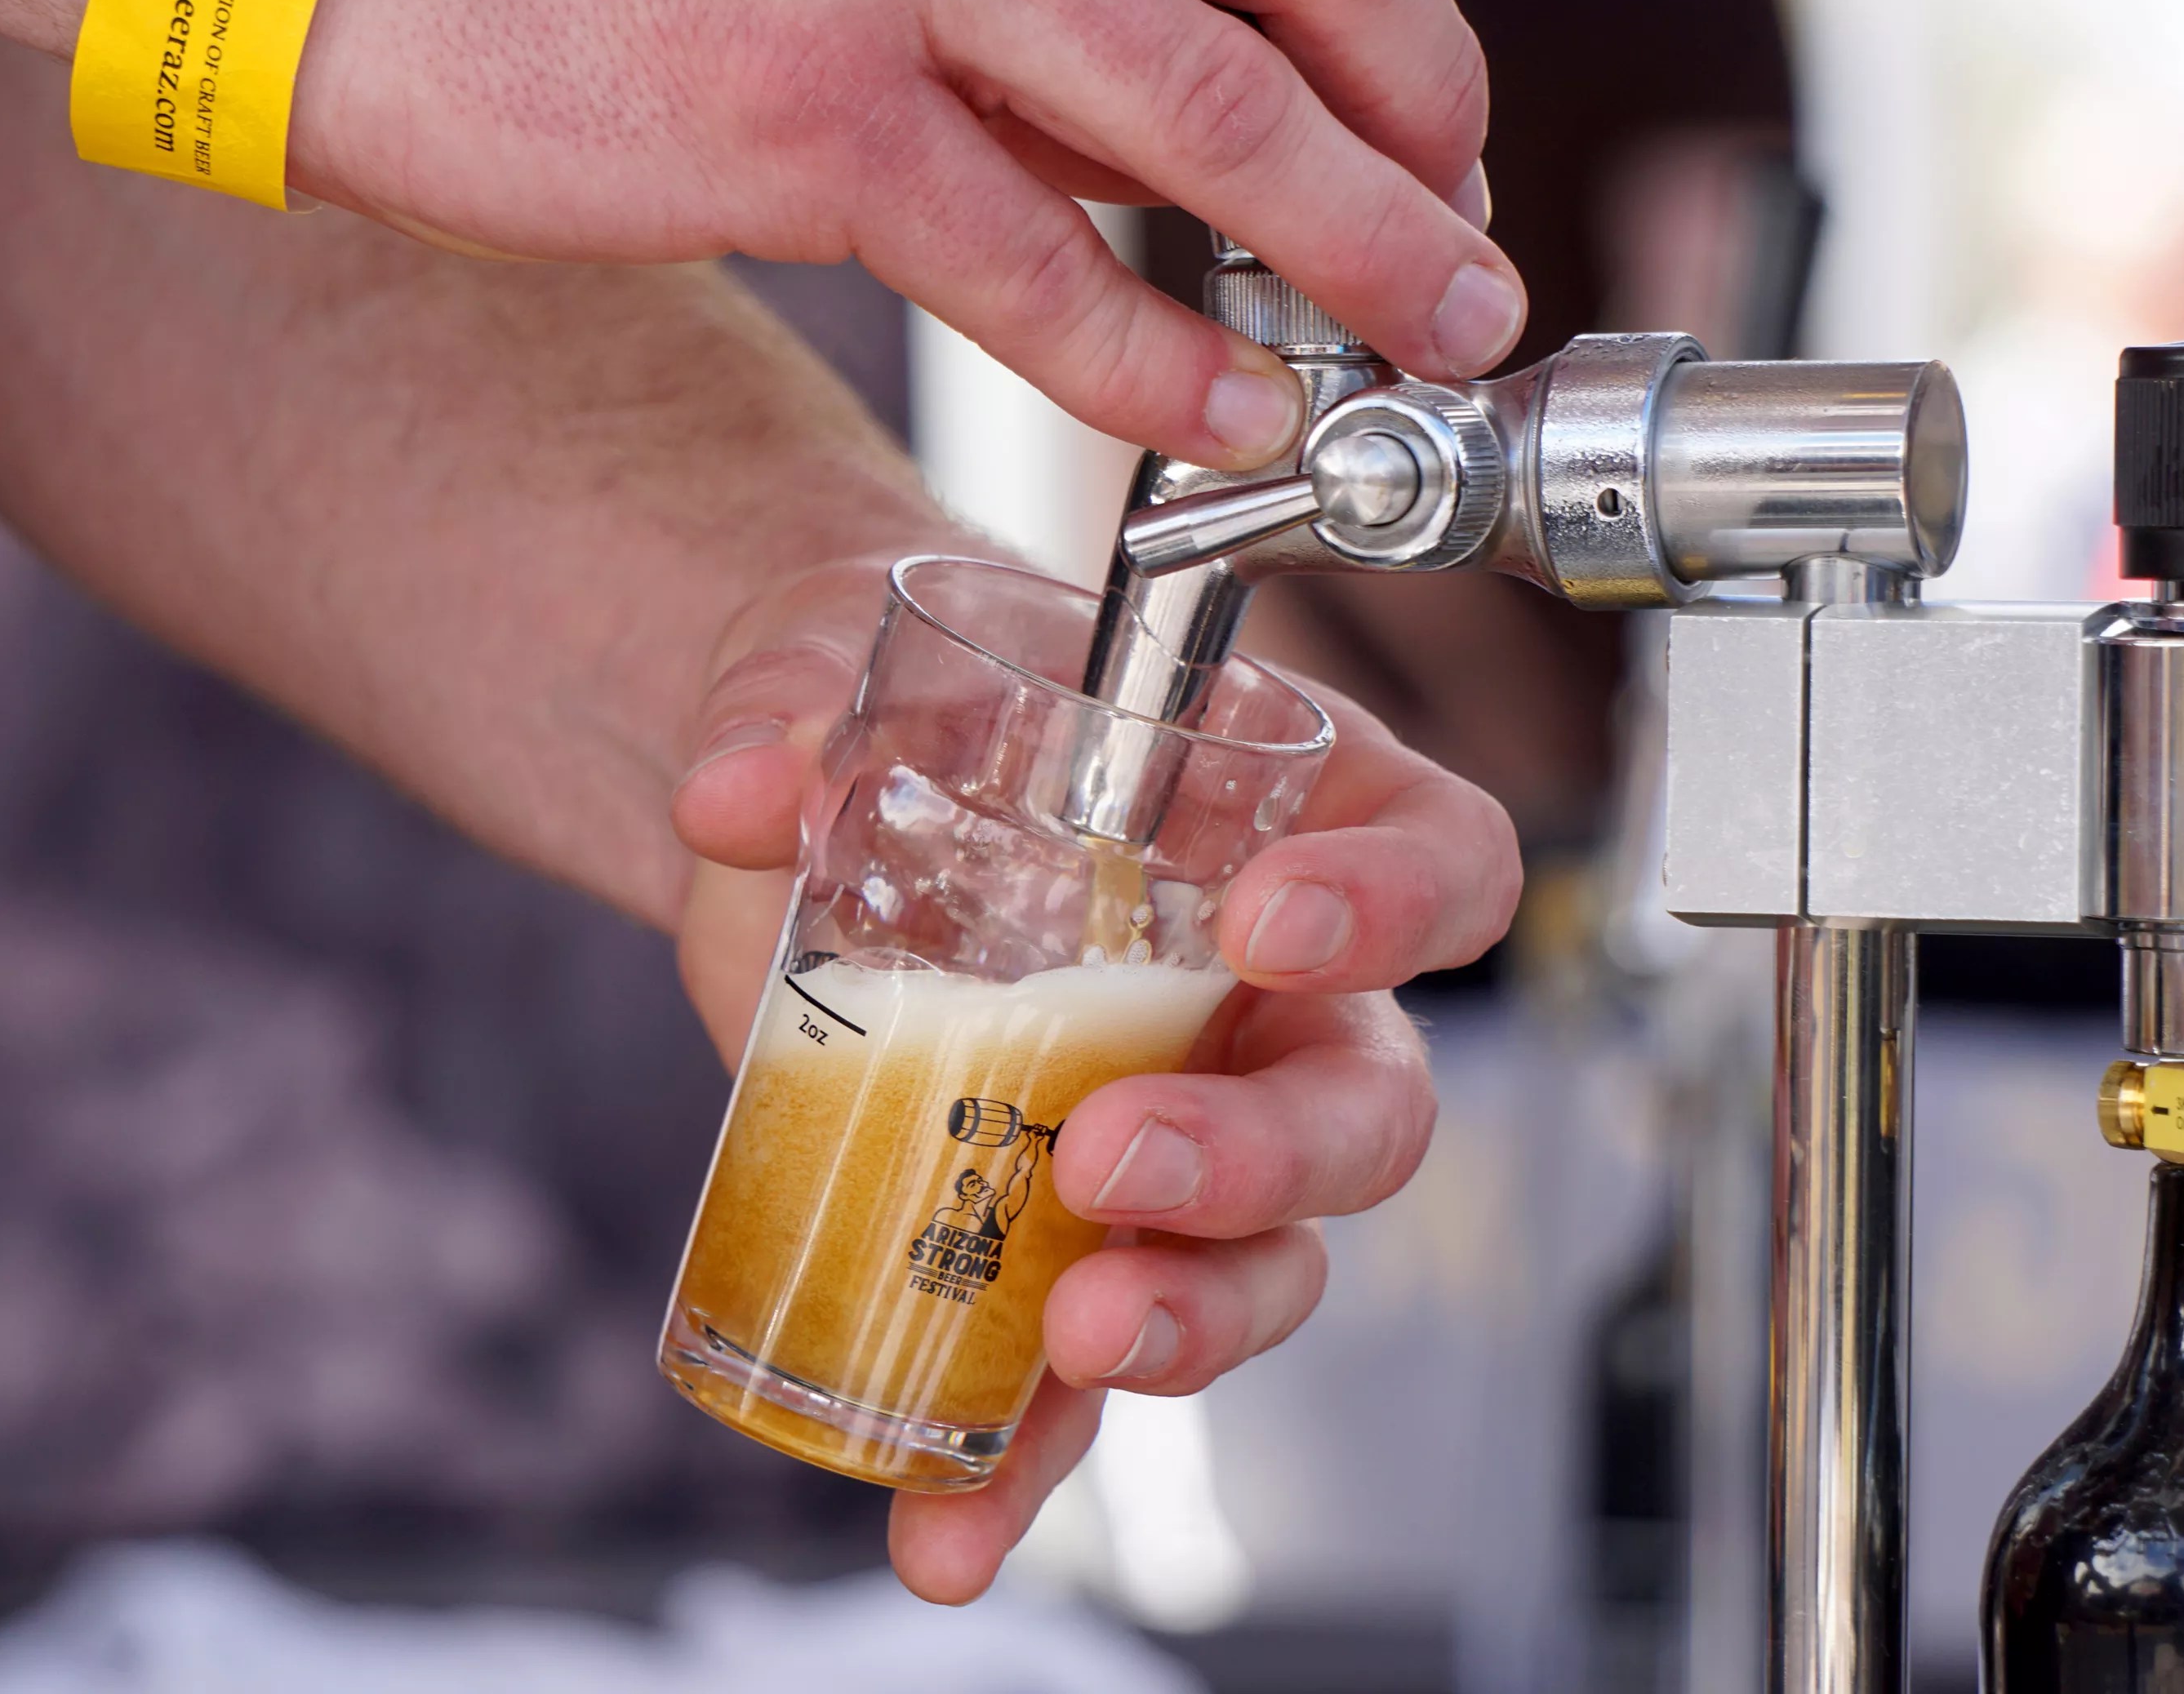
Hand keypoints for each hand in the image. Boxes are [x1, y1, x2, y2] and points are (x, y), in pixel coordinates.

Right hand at [283, 0, 1521, 470]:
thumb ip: (1037, 22)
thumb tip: (1195, 152)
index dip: (1405, 35)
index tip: (1442, 147)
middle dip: (1424, 133)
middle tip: (1470, 259)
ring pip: (1212, 113)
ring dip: (1354, 246)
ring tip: (1422, 345)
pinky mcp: (811, 116)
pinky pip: (1045, 261)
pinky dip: (1163, 357)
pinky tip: (1233, 421)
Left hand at [670, 552, 1520, 1603]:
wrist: (806, 829)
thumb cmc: (909, 718)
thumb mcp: (851, 664)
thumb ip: (800, 703)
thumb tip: (739, 784)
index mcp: (1288, 824)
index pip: (1443, 865)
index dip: (1396, 905)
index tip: (1271, 922)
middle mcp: (1273, 1006)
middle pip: (1367, 1109)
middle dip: (1264, 1156)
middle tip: (1118, 1156)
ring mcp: (1190, 1142)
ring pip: (1268, 1266)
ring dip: (1190, 1322)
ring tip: (1076, 1342)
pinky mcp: (1071, 1250)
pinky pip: (1084, 1376)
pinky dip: (1023, 1459)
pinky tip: (947, 1519)